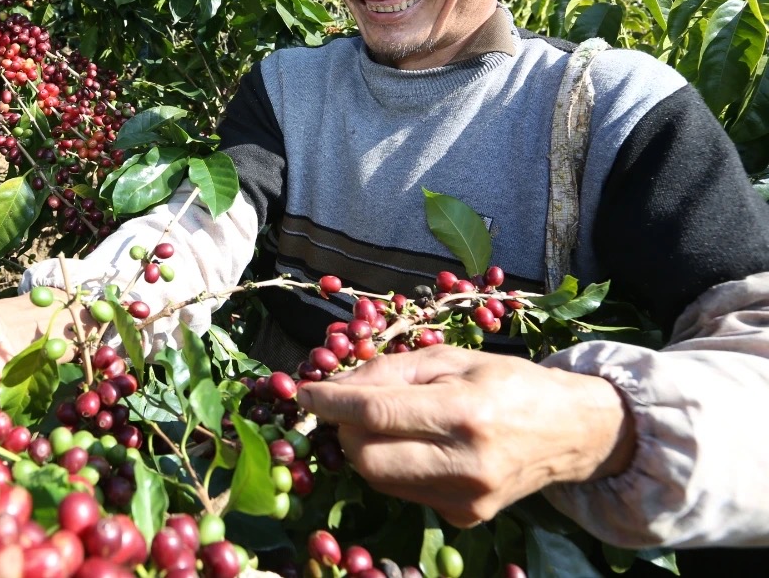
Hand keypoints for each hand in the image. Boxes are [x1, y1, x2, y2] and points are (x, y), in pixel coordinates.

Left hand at [296, 345, 635, 527]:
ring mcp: (466, 498)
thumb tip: (336, 385)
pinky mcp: (465, 518)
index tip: (304, 392)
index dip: (331, 403)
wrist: (572, 431)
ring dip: (364, 449)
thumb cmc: (508, 382)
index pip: (376, 413)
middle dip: (343, 430)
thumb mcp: (452, 358)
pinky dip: (393, 467)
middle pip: (367, 457)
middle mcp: (466, 463)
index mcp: (465, 412)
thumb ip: (391, 371)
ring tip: (380, 423)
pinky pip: (404, 492)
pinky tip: (411, 446)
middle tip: (345, 408)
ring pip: (379, 479)